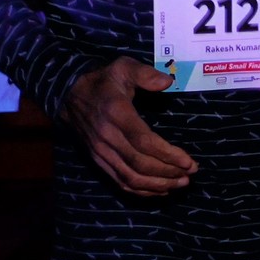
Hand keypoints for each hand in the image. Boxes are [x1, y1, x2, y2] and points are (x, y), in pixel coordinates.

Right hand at [64, 57, 196, 196]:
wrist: (69, 96)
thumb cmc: (103, 82)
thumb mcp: (123, 68)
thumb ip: (145, 74)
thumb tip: (168, 83)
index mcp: (117, 113)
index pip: (144, 141)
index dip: (168, 155)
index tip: (188, 161)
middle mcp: (107, 137)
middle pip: (140, 164)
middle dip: (169, 172)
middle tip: (191, 172)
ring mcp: (101, 152)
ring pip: (131, 178)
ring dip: (158, 184)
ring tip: (180, 183)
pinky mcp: (99, 161)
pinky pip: (121, 182)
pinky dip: (142, 191)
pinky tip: (160, 189)